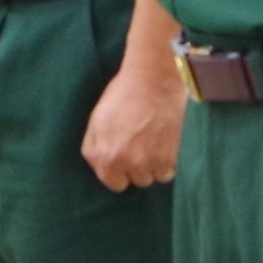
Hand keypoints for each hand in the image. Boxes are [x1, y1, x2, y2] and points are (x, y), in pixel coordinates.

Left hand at [79, 52, 185, 191]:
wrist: (153, 80)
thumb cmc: (122, 95)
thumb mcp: (96, 120)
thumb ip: (95, 147)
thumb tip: (101, 166)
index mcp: (103, 156)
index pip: (112, 182)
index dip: (119, 169)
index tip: (126, 156)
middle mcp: (124, 164)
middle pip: (134, 181)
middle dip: (136, 167)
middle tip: (141, 145)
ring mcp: (147, 163)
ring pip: (151, 178)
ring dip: (153, 165)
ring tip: (154, 143)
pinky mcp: (168, 159)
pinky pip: (167, 174)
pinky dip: (167, 163)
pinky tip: (164, 144)